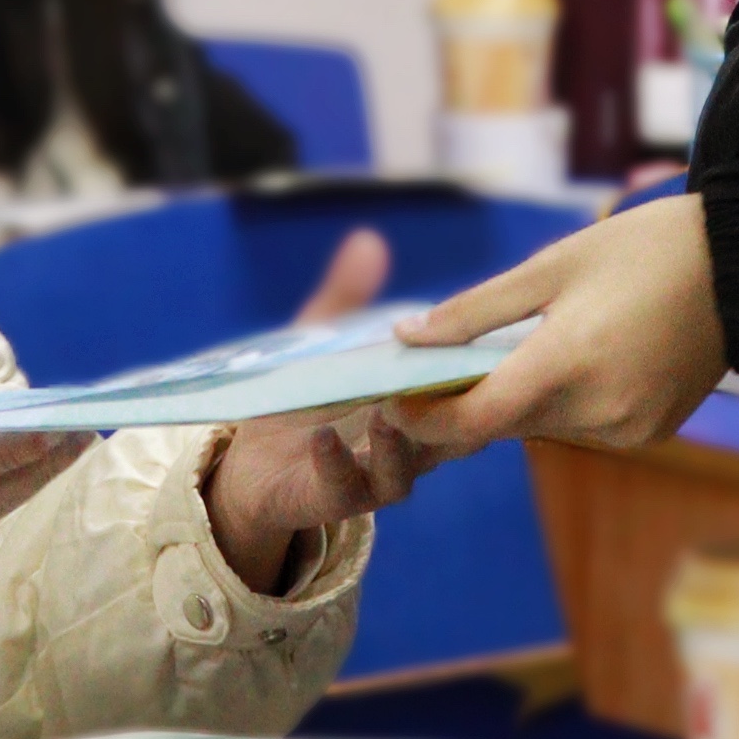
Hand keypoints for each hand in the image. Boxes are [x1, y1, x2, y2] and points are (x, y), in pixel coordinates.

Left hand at [201, 228, 447, 590]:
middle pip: (449, 434)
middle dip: (453, 410)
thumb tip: (368, 240)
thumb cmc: (304, 397)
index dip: (478, 372)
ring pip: (407, 467)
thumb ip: (346, 297)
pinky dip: (337, 462)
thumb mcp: (323, 340)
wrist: (256, 463)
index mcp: (418, 402)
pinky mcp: (338, 498)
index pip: (463, 390)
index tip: (482, 342)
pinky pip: (347, 487)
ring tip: (389, 414)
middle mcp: (410, 443)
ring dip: (399, 442)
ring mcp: (377, 474)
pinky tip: (323, 438)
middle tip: (446, 378)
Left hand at [385, 195, 725, 455]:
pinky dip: (560, 402)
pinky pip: (583, 426)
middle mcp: (601, 408)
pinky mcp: (651, 433)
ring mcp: (630, 428)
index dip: (424, 418)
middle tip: (434, 367)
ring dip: (514, 400)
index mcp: (570, 361)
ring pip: (542, 427)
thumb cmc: (645, 247)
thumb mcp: (552, 264)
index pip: (476, 419)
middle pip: (505, 424)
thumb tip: (406, 336)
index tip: (392, 398)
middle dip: (465, 402)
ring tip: (501, 354)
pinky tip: (567, 359)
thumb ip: (475, 309)